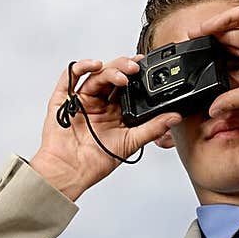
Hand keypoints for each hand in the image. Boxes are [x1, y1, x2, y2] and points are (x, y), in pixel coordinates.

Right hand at [29, 56, 182, 198]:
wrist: (71, 171)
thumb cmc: (95, 162)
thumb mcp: (130, 143)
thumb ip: (152, 128)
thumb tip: (174, 117)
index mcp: (114, 111)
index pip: (126, 86)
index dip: (135, 74)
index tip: (145, 66)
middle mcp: (98, 103)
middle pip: (111, 75)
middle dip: (124, 68)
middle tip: (135, 68)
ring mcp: (81, 100)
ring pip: (95, 75)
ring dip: (110, 69)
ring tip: (122, 74)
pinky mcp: (63, 100)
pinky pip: (69, 78)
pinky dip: (80, 67)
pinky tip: (94, 66)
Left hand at [187, 4, 238, 116]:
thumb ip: (233, 98)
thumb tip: (215, 108)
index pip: (237, 58)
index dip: (219, 60)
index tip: (201, 65)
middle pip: (234, 41)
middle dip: (214, 44)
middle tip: (194, 46)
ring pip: (237, 26)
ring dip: (216, 29)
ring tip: (196, 34)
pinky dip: (226, 18)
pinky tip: (210, 26)